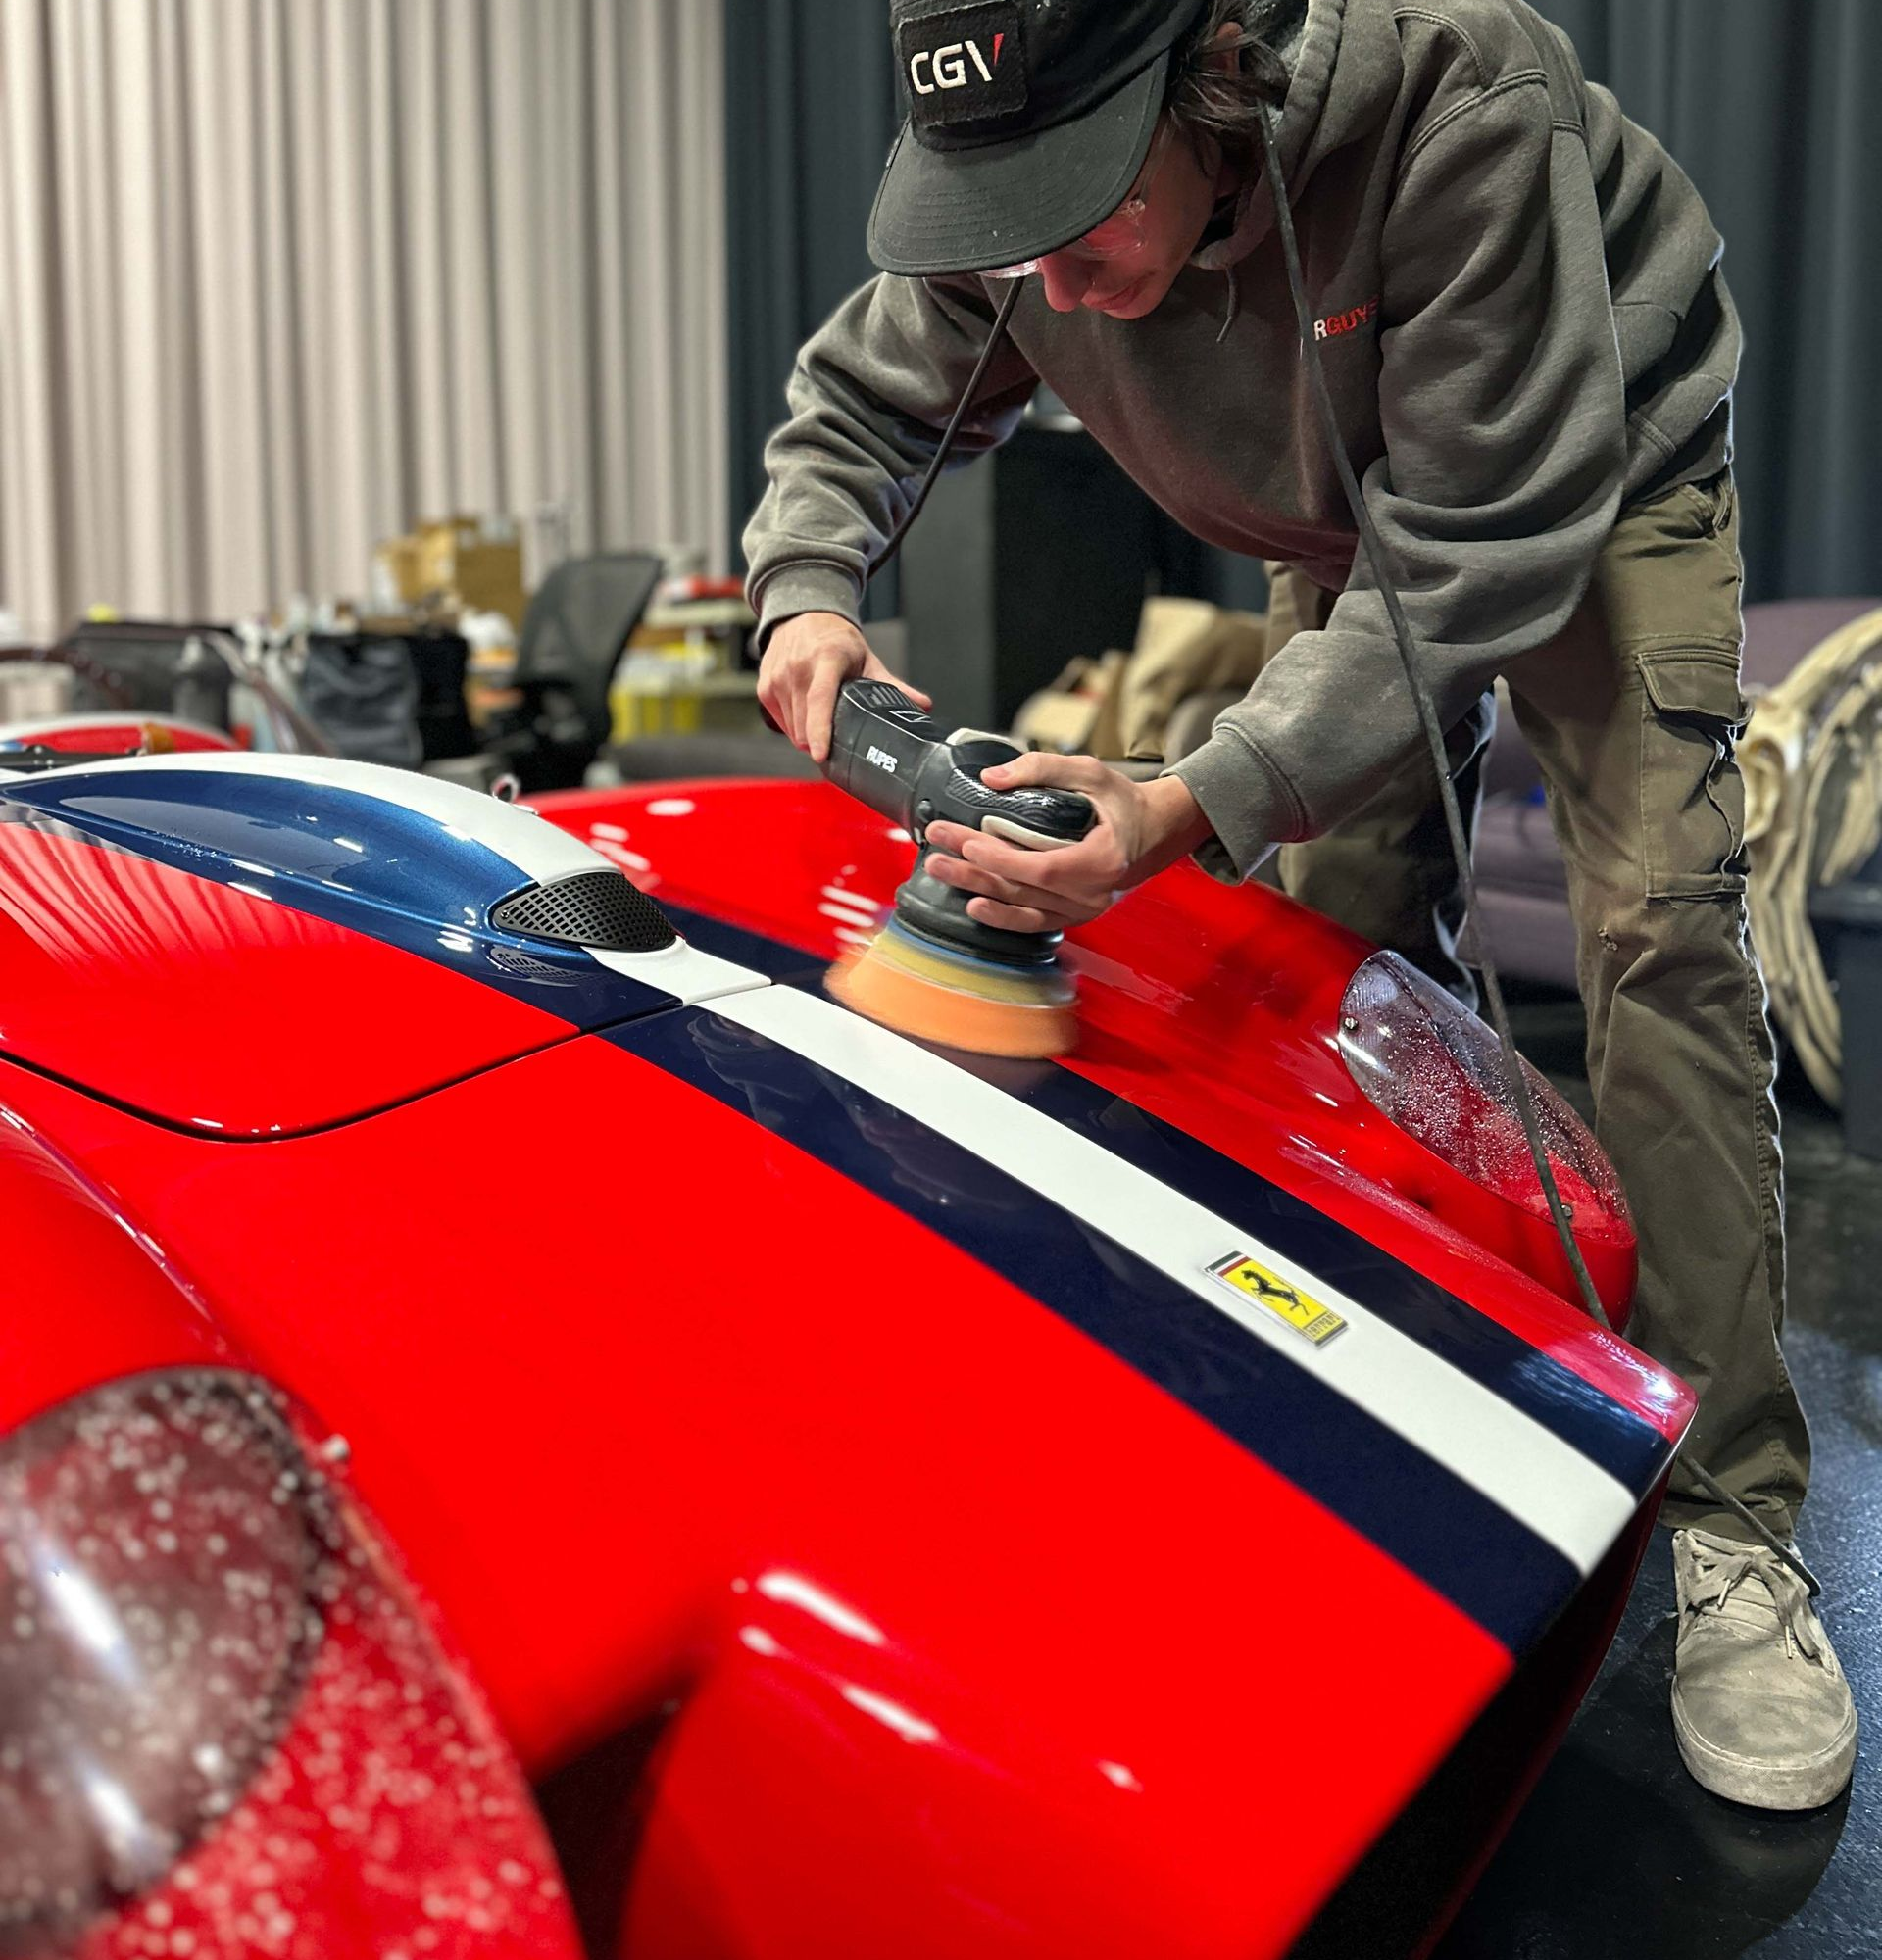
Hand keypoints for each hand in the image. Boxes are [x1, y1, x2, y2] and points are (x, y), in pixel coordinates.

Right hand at [758, 612, 931, 764]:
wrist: (802, 614)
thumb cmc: (836, 640)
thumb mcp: (867, 659)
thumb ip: (893, 685)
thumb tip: (923, 705)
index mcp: (827, 659)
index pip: (819, 700)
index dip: (820, 731)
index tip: (821, 755)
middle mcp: (798, 666)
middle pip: (805, 724)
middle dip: (820, 741)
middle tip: (837, 740)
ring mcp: (778, 676)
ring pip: (792, 727)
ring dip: (807, 735)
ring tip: (822, 721)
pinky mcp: (764, 685)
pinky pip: (780, 721)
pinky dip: (794, 726)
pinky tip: (806, 713)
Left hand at [924, 753, 1213, 933]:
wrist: (1157, 833)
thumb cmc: (1126, 803)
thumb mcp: (1092, 772)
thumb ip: (1043, 769)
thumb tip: (991, 778)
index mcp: (1103, 860)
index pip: (1042, 868)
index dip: (1001, 859)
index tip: (968, 841)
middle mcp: (1093, 894)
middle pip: (1022, 889)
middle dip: (972, 871)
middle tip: (935, 852)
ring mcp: (1084, 909)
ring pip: (1021, 907)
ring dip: (976, 890)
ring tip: (940, 871)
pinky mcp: (1074, 915)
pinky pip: (1034, 923)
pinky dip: (1002, 917)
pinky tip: (974, 905)